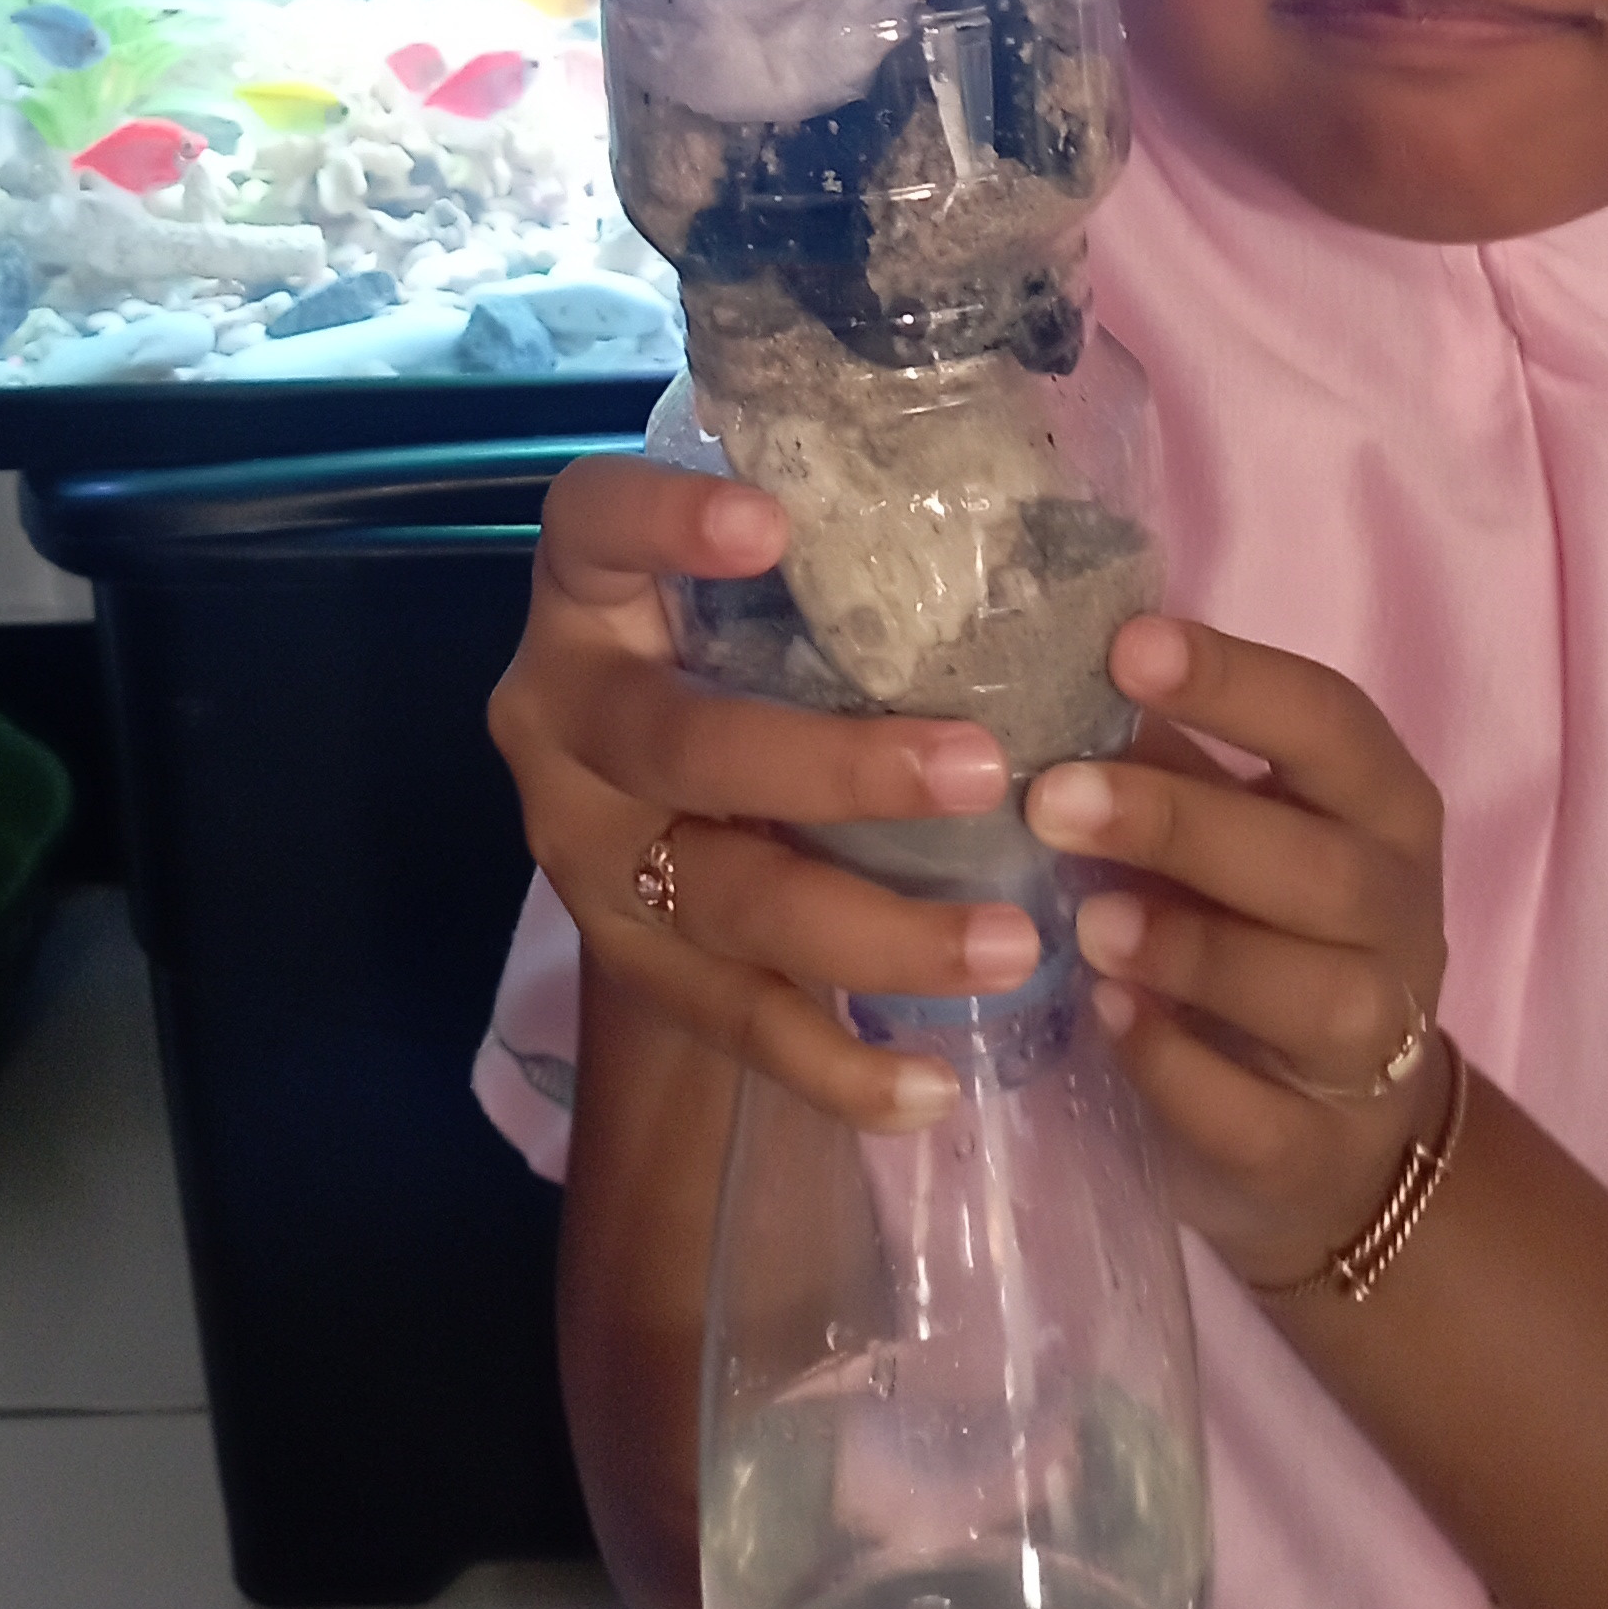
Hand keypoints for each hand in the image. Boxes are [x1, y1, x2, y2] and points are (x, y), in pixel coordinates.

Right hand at [486, 452, 1030, 1127]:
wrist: (634, 774)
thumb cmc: (742, 626)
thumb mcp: (759, 575)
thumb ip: (841, 554)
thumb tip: (1045, 531)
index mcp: (587, 593)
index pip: (593, 525)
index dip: (666, 523)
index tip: (772, 525)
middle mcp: (562, 718)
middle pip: (679, 745)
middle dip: (834, 769)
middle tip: (983, 768)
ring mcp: (587, 851)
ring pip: (720, 899)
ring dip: (872, 930)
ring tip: (1008, 945)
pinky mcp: (629, 956)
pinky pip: (730, 1019)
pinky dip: (834, 1063)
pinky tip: (933, 1084)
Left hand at [1026, 613, 1449, 1293]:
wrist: (1338, 1133)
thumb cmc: (1263, 929)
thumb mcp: (1233, 831)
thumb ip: (1164, 759)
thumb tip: (1041, 669)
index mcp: (1380, 806)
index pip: (1330, 722)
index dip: (1234, 681)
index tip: (1125, 647)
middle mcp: (1400, 915)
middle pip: (1319, 864)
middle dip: (1182, 824)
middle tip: (1051, 799)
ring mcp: (1376, 1043)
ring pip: (1313, 992)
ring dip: (1192, 951)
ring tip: (1084, 924)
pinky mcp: (1320, 1152)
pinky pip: (1259, 1115)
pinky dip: (1180, 1070)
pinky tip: (1110, 1021)